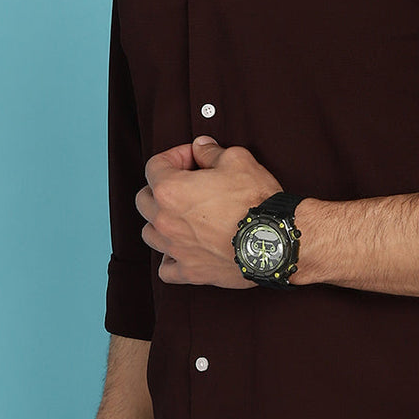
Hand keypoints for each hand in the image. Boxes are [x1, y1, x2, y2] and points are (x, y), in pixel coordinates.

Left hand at [136, 137, 280, 286]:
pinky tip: (182, 248)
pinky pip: (165, 268)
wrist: (275, 240)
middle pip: (144, 199)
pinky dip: (169, 258)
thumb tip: (202, 148)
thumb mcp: (237, 160)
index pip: (154, 165)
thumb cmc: (256, 201)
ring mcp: (176, 248)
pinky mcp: (190, 271)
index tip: (193, 158)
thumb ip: (211, 152)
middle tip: (186, 183)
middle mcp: (166, 221)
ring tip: (182, 216)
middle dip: (161, 187)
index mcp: (171, 190)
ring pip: (149, 233)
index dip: (175, 156)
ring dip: (160, 222)